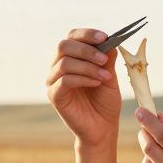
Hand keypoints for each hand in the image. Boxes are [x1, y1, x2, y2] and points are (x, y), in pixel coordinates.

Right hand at [47, 28, 120, 148]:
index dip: (87, 34)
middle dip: (86, 49)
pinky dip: (83, 79)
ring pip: (64, 63)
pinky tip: (97, 84)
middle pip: (64, 46)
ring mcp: (53, 81)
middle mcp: (58, 66)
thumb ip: (107, 60)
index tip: (105, 37)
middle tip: (103, 59)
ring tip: (105, 77)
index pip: (73, 36)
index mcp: (71, 57)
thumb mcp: (110, 77)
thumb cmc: (105, 101)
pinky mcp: (54, 96)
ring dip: (88, 67)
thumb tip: (109, 41)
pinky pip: (64, 81)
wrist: (102, 128)